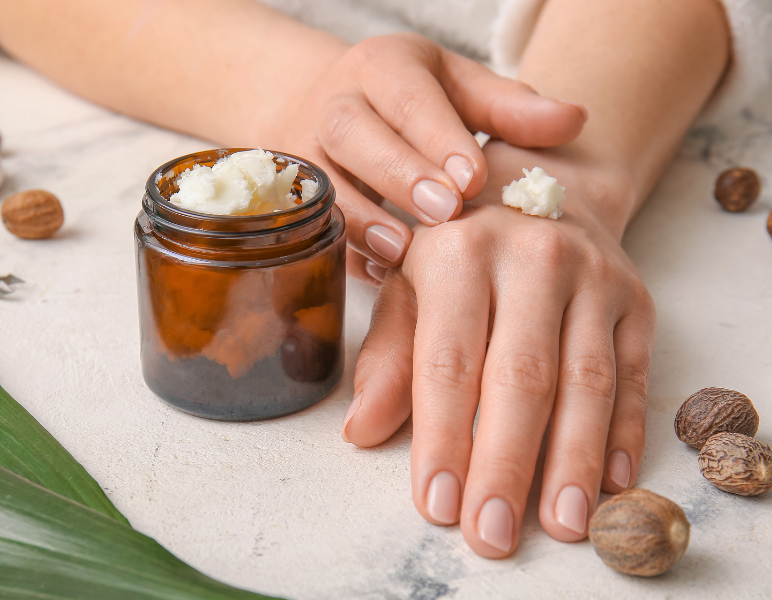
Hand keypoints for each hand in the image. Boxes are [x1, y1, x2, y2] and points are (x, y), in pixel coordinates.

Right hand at [278, 33, 586, 283]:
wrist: (336, 111)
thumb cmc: (415, 105)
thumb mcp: (461, 91)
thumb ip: (511, 108)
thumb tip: (574, 119)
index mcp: (382, 67)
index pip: (406, 94)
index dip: (436, 136)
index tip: (472, 179)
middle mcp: (336, 104)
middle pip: (353, 133)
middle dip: (398, 173)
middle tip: (444, 213)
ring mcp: (307, 152)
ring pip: (323, 184)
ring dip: (362, 220)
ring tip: (403, 252)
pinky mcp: (297, 198)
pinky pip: (314, 226)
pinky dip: (347, 251)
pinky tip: (383, 273)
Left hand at [342, 140, 655, 556]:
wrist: (545, 183)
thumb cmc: (460, 245)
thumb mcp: (409, 284)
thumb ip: (389, 355)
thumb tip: (362, 431)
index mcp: (457, 250)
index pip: (448, 360)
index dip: (443, 437)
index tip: (437, 505)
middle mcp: (531, 256)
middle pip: (522, 377)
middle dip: (507, 463)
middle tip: (493, 534)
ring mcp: (593, 276)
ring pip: (587, 381)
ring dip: (574, 461)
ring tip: (563, 525)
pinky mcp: (637, 297)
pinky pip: (635, 374)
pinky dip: (626, 433)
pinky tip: (612, 485)